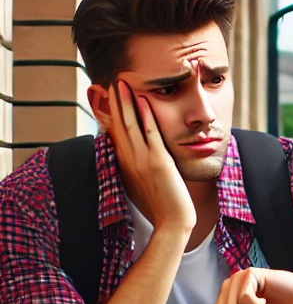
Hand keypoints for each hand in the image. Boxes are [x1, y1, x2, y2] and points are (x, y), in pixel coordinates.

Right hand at [109, 78, 195, 233]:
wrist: (173, 223)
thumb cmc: (163, 206)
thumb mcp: (146, 183)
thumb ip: (140, 168)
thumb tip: (139, 159)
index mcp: (126, 165)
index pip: (115, 133)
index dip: (110, 113)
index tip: (107, 96)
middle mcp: (130, 160)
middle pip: (118, 125)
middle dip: (114, 102)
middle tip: (111, 80)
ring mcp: (143, 161)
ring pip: (130, 125)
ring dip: (126, 102)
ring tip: (122, 82)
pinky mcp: (159, 163)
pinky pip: (150, 134)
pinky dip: (146, 116)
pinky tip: (143, 99)